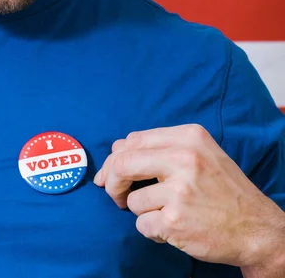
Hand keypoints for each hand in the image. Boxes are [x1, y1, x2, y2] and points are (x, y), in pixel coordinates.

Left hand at [93, 124, 284, 271]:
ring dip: (143, 212)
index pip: (132, 141)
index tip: (110, 175)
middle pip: (122, 164)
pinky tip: (175, 228)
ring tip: (169, 213)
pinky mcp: (175, 220)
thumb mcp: (200, 155)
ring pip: (132, 200)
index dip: (114, 160)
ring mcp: (180, 191)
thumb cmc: (223, 192)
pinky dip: (153, 230)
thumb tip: (116, 149)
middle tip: (117, 196)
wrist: (257, 229)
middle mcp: (185, 159)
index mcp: (189, 137)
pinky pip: (142, 225)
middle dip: (112, 183)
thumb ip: (159, 149)